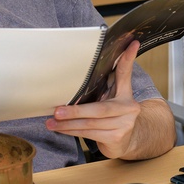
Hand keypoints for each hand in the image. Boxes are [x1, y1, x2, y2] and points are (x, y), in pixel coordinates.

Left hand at [45, 40, 149, 157]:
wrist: (125, 141)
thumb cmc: (110, 116)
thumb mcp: (107, 99)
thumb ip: (99, 86)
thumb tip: (73, 73)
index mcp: (126, 93)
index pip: (126, 73)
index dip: (128, 58)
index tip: (131, 42)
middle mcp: (128, 107)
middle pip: (99, 109)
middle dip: (75, 111)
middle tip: (57, 111)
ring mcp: (124, 124)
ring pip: (91, 123)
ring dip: (68, 124)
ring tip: (51, 122)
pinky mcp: (117, 137)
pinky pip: (89, 134)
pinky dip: (72, 131)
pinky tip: (61, 129)